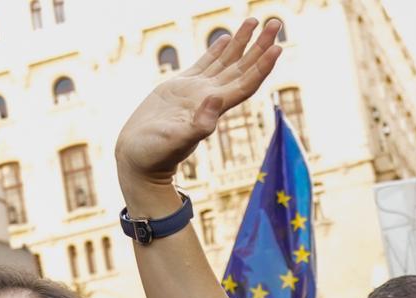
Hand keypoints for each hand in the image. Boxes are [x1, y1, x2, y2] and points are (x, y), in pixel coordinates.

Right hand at [115, 18, 281, 215]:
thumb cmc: (155, 154)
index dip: (262, 66)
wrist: (139, 158)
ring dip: (241, 42)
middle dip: (259, 45)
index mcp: (214, 108)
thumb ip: (197, 124)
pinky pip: (204, 64)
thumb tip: (215, 100)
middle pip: (243, 67)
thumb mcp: (176, 140)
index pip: (246, 83)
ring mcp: (197, 92)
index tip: (277, 46)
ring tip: (253, 20)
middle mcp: (211, 97)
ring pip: (226, 62)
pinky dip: (217, 51)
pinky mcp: (181, 88)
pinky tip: (225, 38)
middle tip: (275, 23)